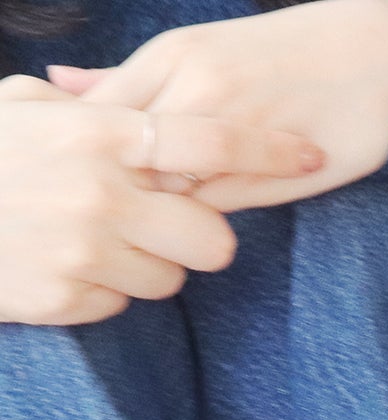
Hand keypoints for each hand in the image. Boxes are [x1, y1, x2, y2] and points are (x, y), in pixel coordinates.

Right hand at [0, 76, 322, 324]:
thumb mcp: (20, 109)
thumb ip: (84, 106)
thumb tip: (121, 98)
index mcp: (94, 134)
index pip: (206, 142)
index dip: (267, 149)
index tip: (310, 151)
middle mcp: (100, 194)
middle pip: (214, 238)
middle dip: (200, 238)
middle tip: (166, 227)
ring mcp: (86, 251)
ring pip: (172, 278)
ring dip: (147, 265)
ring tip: (94, 241)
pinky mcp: (70, 299)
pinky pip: (122, 304)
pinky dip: (102, 290)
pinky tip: (62, 264)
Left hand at [48, 0, 387, 212]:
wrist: (380, 60)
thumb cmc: (287, 60)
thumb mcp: (197, 53)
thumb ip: (131, 79)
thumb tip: (62, 85)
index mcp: (171, 57)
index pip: (95, 118)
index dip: (86, 153)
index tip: (89, 173)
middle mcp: (194, 89)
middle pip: (124, 158)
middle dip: (114, 187)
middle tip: (116, 208)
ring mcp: (234, 131)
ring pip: (167, 189)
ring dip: (158, 211)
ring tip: (160, 220)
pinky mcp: (271, 171)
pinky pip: (214, 208)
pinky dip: (201, 220)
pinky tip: (202, 222)